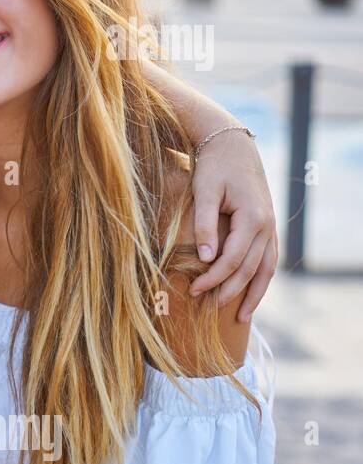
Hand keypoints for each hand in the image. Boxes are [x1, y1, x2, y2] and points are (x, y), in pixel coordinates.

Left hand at [188, 131, 277, 322]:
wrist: (233, 146)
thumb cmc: (214, 167)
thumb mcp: (204, 191)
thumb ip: (205, 224)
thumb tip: (206, 259)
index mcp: (253, 217)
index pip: (233, 259)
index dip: (214, 278)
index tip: (194, 290)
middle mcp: (267, 225)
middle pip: (250, 268)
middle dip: (230, 291)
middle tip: (208, 308)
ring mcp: (271, 226)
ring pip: (267, 268)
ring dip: (255, 293)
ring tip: (242, 317)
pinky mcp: (267, 226)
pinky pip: (268, 259)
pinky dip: (261, 278)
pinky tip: (251, 292)